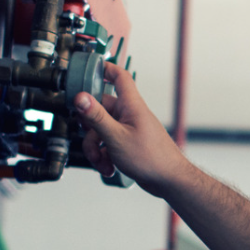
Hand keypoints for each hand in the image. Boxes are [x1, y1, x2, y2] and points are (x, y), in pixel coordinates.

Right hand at [73, 61, 190, 195]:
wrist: (168, 180)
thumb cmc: (151, 158)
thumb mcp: (116, 137)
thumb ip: (97, 117)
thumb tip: (80, 97)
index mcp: (130, 105)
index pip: (119, 76)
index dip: (105, 69)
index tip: (88, 69)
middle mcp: (129, 114)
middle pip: (100, 111)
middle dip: (90, 130)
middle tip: (90, 141)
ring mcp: (128, 129)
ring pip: (101, 131)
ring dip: (96, 148)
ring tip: (102, 162)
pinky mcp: (127, 144)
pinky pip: (108, 144)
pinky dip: (104, 156)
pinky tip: (109, 167)